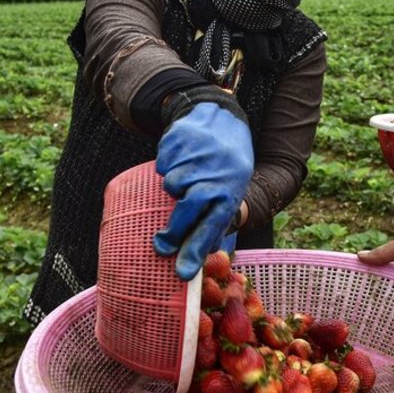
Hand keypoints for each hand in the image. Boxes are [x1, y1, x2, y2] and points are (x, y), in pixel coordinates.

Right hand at [154, 101, 252, 279]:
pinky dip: (168, 165)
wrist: (222, 119)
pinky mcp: (180, 142)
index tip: (182, 273)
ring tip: (185, 180)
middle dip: (174, 231)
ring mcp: (196, 157)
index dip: (195, 252)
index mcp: (229, 192)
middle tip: (163, 244)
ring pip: (171, 185)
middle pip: (187, 210)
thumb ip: (215, 221)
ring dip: (173, 188)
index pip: (212, 226)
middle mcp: (214, 176)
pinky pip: (163, 164)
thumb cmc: (225, 167)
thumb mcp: (230, 192)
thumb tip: (198, 256)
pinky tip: (182, 159)